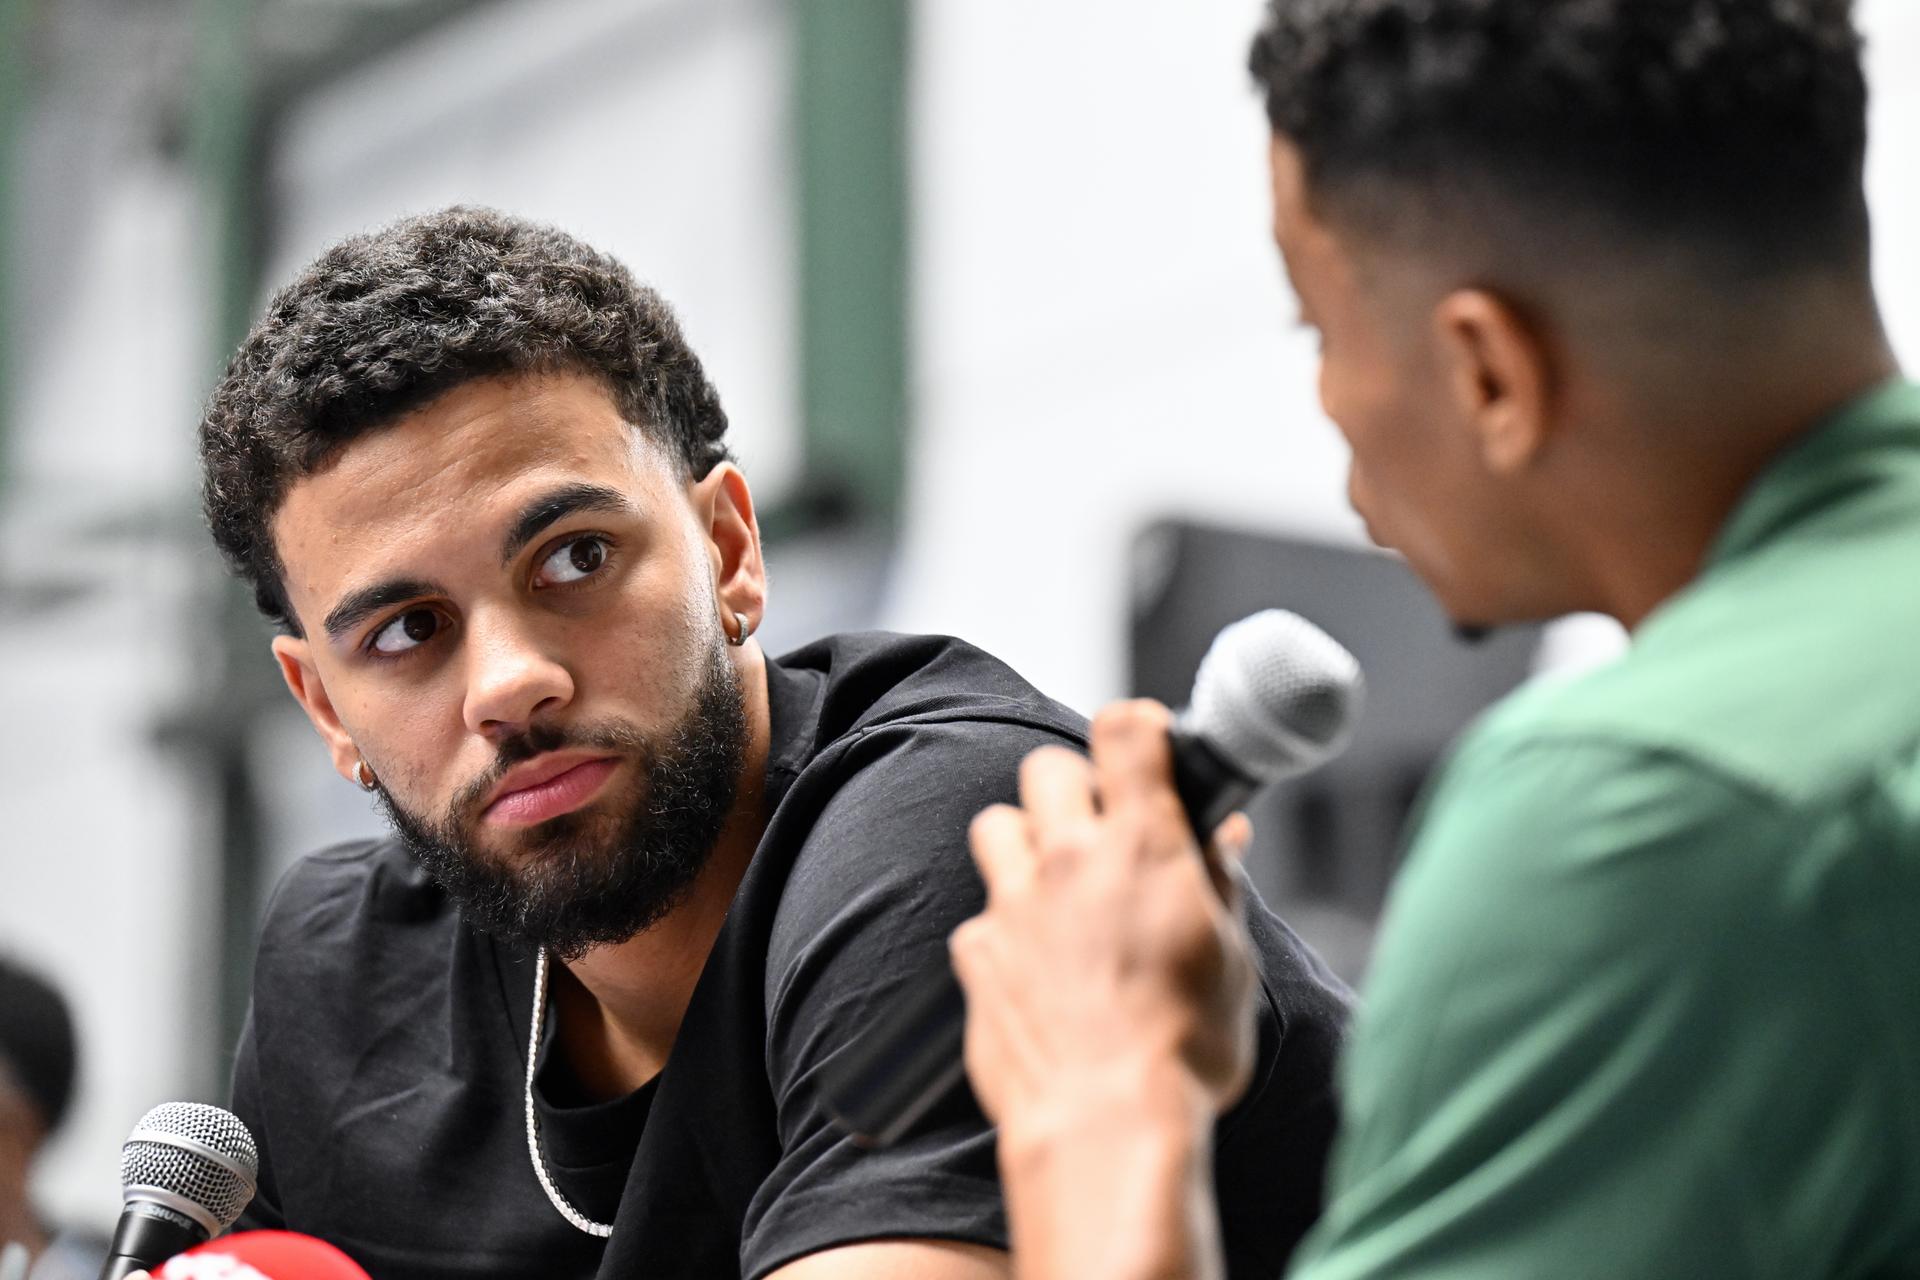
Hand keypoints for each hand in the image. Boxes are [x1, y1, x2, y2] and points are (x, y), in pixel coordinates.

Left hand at [951, 700, 1258, 1151]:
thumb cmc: (1186, 1049)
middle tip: (1100, 828)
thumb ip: (1219, 883)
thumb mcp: (1233, 958)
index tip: (1145, 746)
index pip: (1124, 731)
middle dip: (1072, 784)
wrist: (1105, 1123)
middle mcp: (1069, 859)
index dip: (1135, 728)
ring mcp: (1014, 904)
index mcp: (1142, 845)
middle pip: (1045, 766)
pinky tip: (1031, 966)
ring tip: (1054, 884)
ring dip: (1023, 841)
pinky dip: (1001, 929)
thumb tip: (1222, 835)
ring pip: (995, 824)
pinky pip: (978, 916)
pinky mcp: (976, 954)